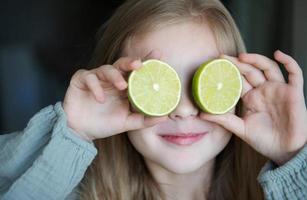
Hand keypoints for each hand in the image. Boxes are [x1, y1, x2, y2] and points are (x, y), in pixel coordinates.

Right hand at [63, 50, 167, 140]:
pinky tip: (100, 98)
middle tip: (139, 64)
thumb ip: (144, 120)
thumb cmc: (105, 124)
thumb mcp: (127, 122)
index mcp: (124, 86)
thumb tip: (164, 117)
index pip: (137, 71)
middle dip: (131, 62)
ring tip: (122, 86)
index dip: (147, 61)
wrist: (82, 131)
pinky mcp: (81, 80)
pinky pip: (88, 77)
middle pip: (122, 64)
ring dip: (115, 76)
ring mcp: (96, 78)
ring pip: (106, 69)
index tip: (159, 55)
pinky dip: (95, 86)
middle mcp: (111, 79)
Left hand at [200, 50, 306, 164]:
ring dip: (257, 59)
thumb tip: (201, 115)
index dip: (229, 71)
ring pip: (268, 68)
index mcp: (250, 97)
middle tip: (222, 58)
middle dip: (237, 63)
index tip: (215, 64)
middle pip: (250, 71)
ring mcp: (278, 90)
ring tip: (242, 56)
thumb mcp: (240, 129)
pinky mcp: (294, 92)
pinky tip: (278, 54)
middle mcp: (263, 90)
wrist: (284, 151)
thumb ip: (223, 120)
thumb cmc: (263, 140)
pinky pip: (294, 73)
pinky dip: (289, 62)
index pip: (239, 79)